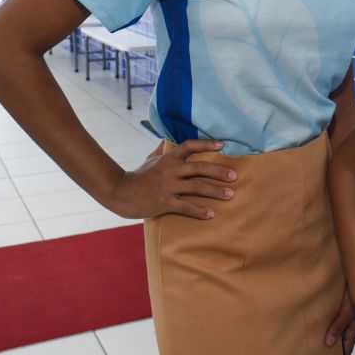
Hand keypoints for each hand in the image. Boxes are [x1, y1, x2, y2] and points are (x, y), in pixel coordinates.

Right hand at [106, 138, 234, 219]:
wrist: (120, 193)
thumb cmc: (137, 176)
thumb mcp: (150, 159)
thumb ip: (161, 150)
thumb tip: (167, 140)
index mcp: (168, 158)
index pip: (189, 146)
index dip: (206, 144)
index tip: (222, 145)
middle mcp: (170, 170)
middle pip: (199, 167)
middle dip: (219, 171)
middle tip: (234, 176)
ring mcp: (167, 186)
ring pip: (197, 187)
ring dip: (215, 191)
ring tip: (230, 195)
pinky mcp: (164, 202)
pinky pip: (186, 206)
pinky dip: (200, 211)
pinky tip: (211, 214)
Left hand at [324, 289, 354, 354]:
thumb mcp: (346, 311)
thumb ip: (337, 326)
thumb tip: (328, 344)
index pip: (348, 348)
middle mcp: (353, 325)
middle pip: (344, 341)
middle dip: (336, 349)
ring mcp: (351, 318)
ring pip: (341, 331)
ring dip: (333, 336)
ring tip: (321, 345)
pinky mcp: (346, 311)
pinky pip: (339, 322)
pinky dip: (332, 326)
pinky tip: (323, 327)